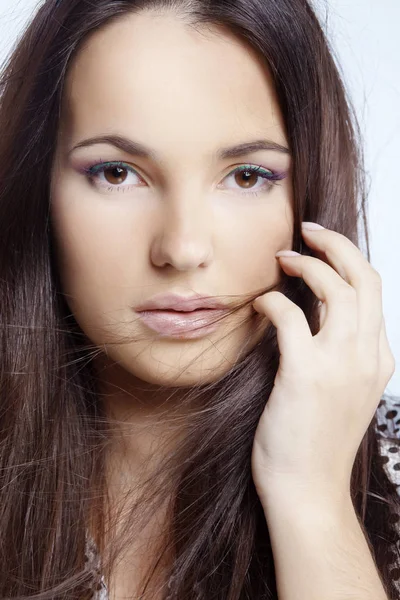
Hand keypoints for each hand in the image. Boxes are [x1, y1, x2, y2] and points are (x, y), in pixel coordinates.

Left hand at [250, 222, 395, 503]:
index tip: (323, 249)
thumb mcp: (342, 393)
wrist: (307, 492)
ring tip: (283, 259)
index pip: (374, 292)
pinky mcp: (305, 375)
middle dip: (338, 245)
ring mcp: (340, 365)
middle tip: (309, 231)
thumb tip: (309, 319)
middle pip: (364, 278)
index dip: (349, 261)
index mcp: (378, 359)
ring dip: (308, 264)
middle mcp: (366, 356)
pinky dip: (274, 301)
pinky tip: (260, 304)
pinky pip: (292, 317)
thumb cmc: (315, 442)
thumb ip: (338, 355)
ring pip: (337, 288)